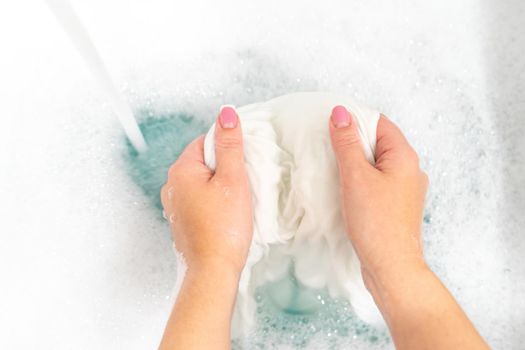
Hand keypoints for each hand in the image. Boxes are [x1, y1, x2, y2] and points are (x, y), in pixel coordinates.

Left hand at [161, 106, 252, 274]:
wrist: (213, 270)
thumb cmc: (224, 228)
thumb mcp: (232, 180)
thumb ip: (229, 145)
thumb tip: (226, 114)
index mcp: (181, 170)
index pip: (205, 141)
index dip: (227, 149)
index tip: (241, 162)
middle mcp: (172, 185)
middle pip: (203, 161)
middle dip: (224, 168)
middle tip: (241, 184)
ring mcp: (175, 204)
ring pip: (202, 182)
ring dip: (219, 186)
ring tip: (235, 202)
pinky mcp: (182, 220)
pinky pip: (199, 200)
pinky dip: (213, 202)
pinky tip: (226, 214)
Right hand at [328, 106, 428, 285]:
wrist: (391, 267)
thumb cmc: (376, 222)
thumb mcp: (356, 176)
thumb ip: (347, 143)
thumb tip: (340, 112)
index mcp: (405, 156)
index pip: (379, 123)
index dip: (355, 121)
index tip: (331, 127)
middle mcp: (410, 170)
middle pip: (378, 142)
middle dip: (352, 143)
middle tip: (328, 149)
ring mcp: (405, 189)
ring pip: (376, 164)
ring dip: (355, 163)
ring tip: (334, 170)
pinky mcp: (396, 205)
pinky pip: (377, 182)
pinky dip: (360, 181)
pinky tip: (345, 190)